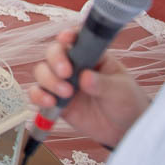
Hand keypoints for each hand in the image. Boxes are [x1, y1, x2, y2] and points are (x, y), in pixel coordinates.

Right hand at [28, 28, 149, 148]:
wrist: (124, 128)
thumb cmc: (126, 101)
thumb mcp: (120, 90)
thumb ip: (104, 84)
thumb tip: (85, 77)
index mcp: (91, 55)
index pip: (76, 39)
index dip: (68, 35)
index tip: (65, 39)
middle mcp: (73, 65)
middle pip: (53, 53)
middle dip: (55, 60)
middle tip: (66, 74)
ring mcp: (63, 82)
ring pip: (42, 71)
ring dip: (48, 80)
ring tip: (66, 94)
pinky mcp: (56, 101)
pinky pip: (38, 94)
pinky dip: (38, 96)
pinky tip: (50, 103)